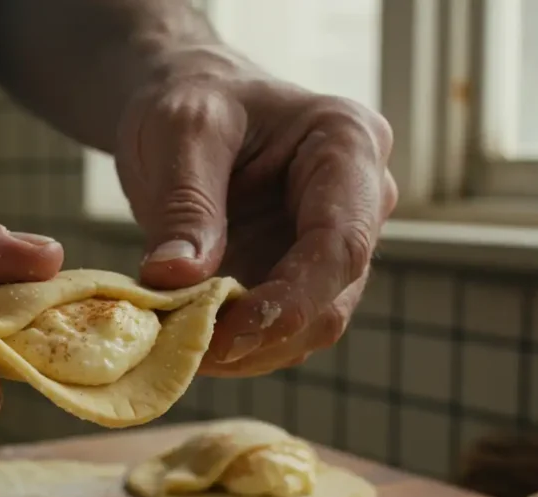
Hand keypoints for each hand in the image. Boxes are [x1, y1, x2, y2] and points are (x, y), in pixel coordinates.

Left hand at [115, 48, 395, 376]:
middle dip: (263, 336)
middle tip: (188, 355)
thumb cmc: (192, 99)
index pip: (340, 242)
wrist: (190, 101)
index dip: (290, 301)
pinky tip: (189, 344)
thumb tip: (176, 278)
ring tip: (180, 352)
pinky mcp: (303, 274)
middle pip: (332, 296)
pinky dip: (239, 346)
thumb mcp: (180, 131)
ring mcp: (335, 243)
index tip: (226, 335)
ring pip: (311, 325)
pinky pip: (282, 328)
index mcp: (348, 145)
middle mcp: (361, 200)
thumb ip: (185, 203)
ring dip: (249, 351)